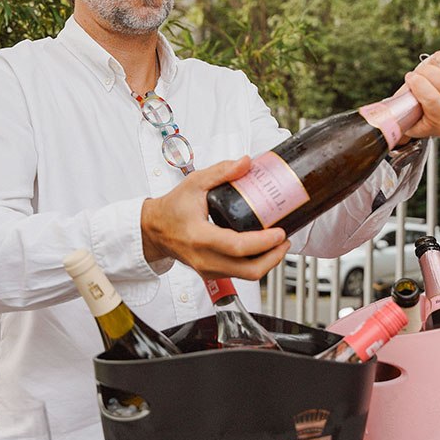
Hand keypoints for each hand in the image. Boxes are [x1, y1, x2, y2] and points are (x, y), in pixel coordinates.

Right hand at [140, 157, 288, 280]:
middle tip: (284, 240)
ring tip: (278, 244)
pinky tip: (263, 249)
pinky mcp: (212, 273)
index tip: (279, 233)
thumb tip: (246, 163)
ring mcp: (209, 269)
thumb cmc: (172, 208)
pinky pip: (240, 275)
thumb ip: (221, 171)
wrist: (155, 230)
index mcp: (200, 236)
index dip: (263, 242)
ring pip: (247, 276)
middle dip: (274, 258)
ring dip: (268, 262)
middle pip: (248, 271)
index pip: (237, 247)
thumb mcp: (194, 183)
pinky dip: (256, 264)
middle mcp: (205, 258)